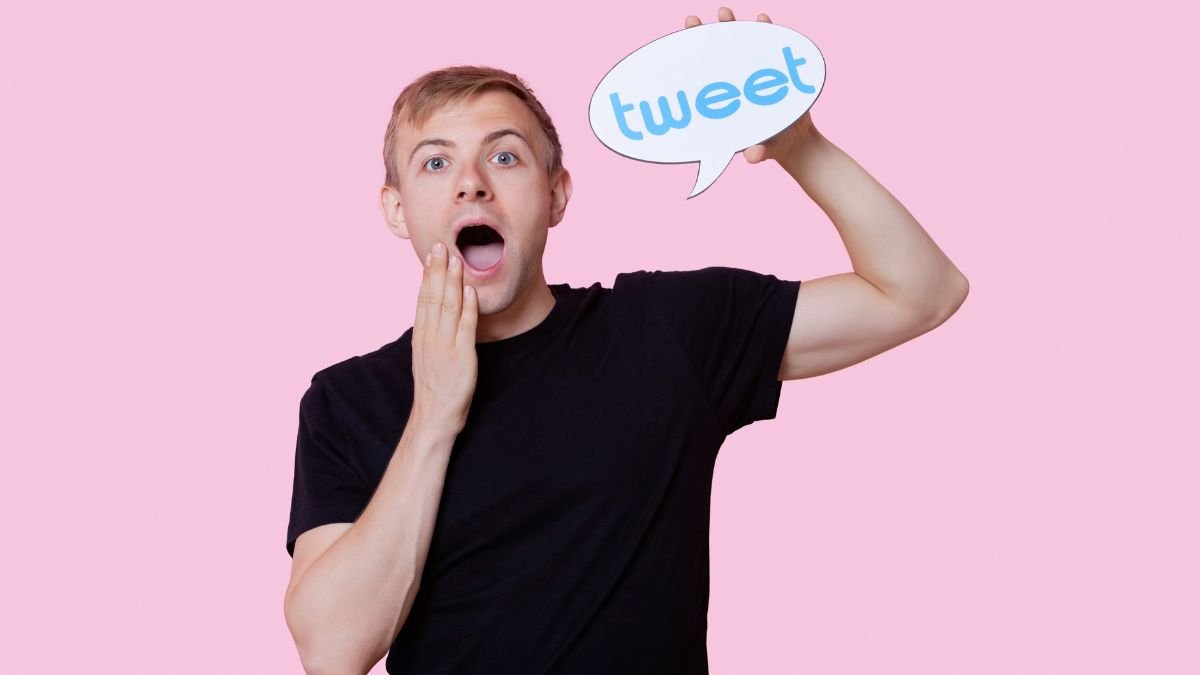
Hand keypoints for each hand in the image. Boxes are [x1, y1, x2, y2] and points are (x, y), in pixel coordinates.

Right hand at [410, 242, 478, 435]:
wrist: (434, 415)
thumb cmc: (434, 386)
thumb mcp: (425, 354)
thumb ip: (430, 332)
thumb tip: (433, 312)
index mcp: (421, 335)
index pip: (423, 298)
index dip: (428, 275)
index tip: (431, 254)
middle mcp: (430, 337)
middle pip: (433, 297)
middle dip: (438, 270)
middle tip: (440, 245)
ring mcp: (445, 346)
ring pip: (448, 307)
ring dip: (453, 282)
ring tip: (456, 260)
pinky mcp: (461, 356)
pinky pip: (465, 328)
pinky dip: (468, 308)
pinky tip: (471, 291)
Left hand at [684, 7, 818, 163]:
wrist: (794, 139)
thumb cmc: (772, 145)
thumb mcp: (766, 149)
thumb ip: (759, 152)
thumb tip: (752, 157)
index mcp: (726, 101)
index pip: (704, 77)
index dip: (690, 64)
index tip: (673, 54)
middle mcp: (736, 82)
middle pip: (716, 56)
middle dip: (703, 37)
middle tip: (690, 20)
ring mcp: (754, 72)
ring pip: (740, 45)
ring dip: (731, 28)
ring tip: (722, 12)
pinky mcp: (775, 68)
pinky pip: (769, 46)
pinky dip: (766, 31)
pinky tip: (762, 18)